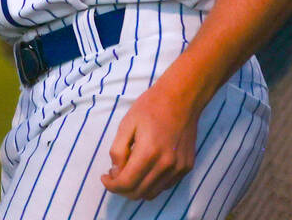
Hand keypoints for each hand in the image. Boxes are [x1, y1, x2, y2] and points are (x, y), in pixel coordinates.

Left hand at [101, 80, 199, 200]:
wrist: (182, 97)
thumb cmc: (151, 107)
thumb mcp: (127, 124)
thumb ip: (118, 151)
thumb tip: (116, 172)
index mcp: (149, 152)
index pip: (126, 184)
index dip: (111, 185)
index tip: (105, 177)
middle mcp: (166, 164)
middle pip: (138, 193)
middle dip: (121, 189)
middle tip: (115, 176)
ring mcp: (179, 167)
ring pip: (152, 194)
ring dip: (136, 189)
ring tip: (130, 173)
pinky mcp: (187, 167)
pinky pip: (165, 186)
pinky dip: (152, 184)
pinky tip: (147, 169)